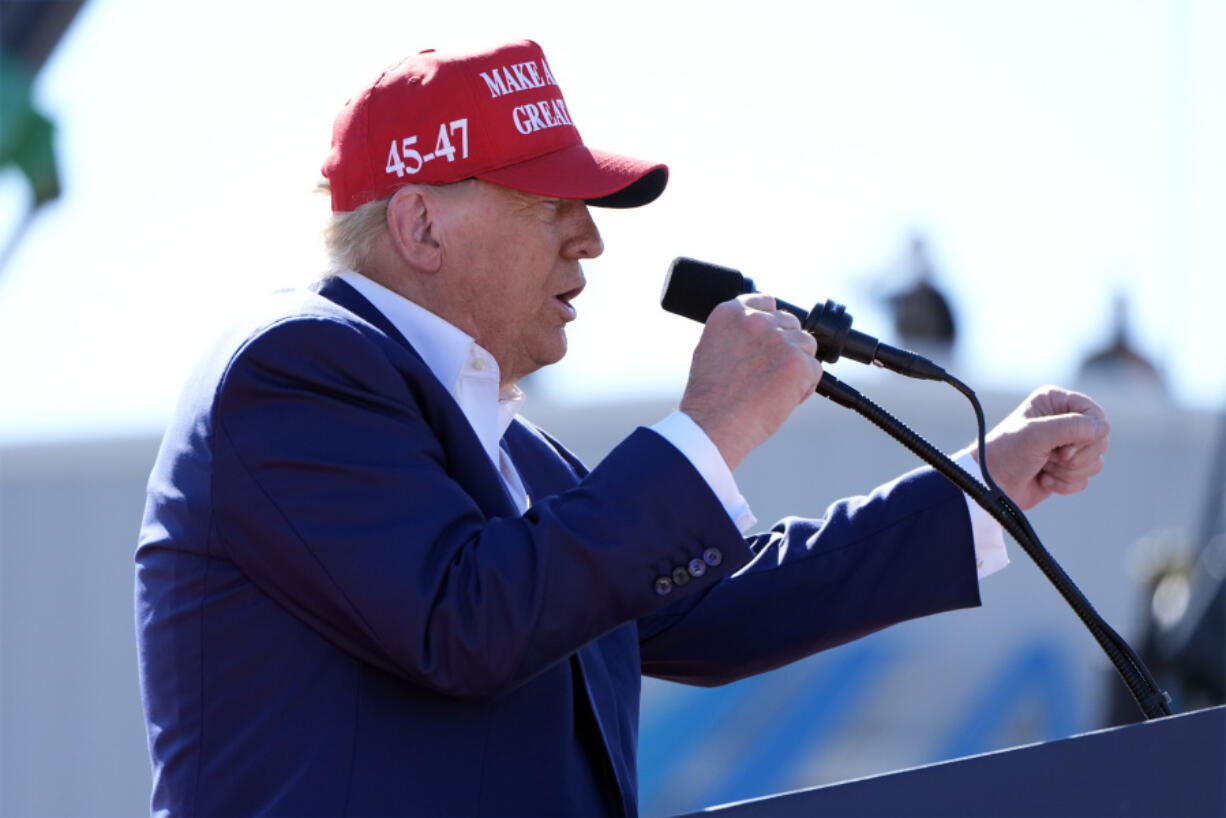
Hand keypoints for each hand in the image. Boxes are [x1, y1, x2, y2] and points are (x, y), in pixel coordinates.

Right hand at [680, 294, 823, 469]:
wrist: (712, 425)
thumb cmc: (709, 398)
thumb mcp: (711, 350)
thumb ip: (737, 334)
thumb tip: (761, 333)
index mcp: (730, 313)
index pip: (766, 302)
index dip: (772, 323)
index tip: (769, 340)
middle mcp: (755, 319)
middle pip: (790, 323)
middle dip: (785, 346)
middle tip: (769, 373)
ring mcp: (779, 339)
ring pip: (806, 345)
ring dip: (796, 365)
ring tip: (772, 389)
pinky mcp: (798, 362)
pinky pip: (814, 370)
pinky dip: (804, 386)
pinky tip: (781, 399)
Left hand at [966, 386, 1109, 510]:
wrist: (988, 487)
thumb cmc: (1004, 455)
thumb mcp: (1035, 435)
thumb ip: (1071, 427)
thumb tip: (1104, 428)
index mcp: (1055, 401)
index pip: (1096, 415)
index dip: (1086, 435)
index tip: (1062, 447)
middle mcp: (1063, 420)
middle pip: (1101, 440)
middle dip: (1076, 456)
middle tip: (1049, 458)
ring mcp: (1065, 445)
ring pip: (1095, 461)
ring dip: (1068, 472)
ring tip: (1042, 468)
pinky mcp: (1065, 469)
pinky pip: (1085, 479)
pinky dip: (1065, 484)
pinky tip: (1043, 480)